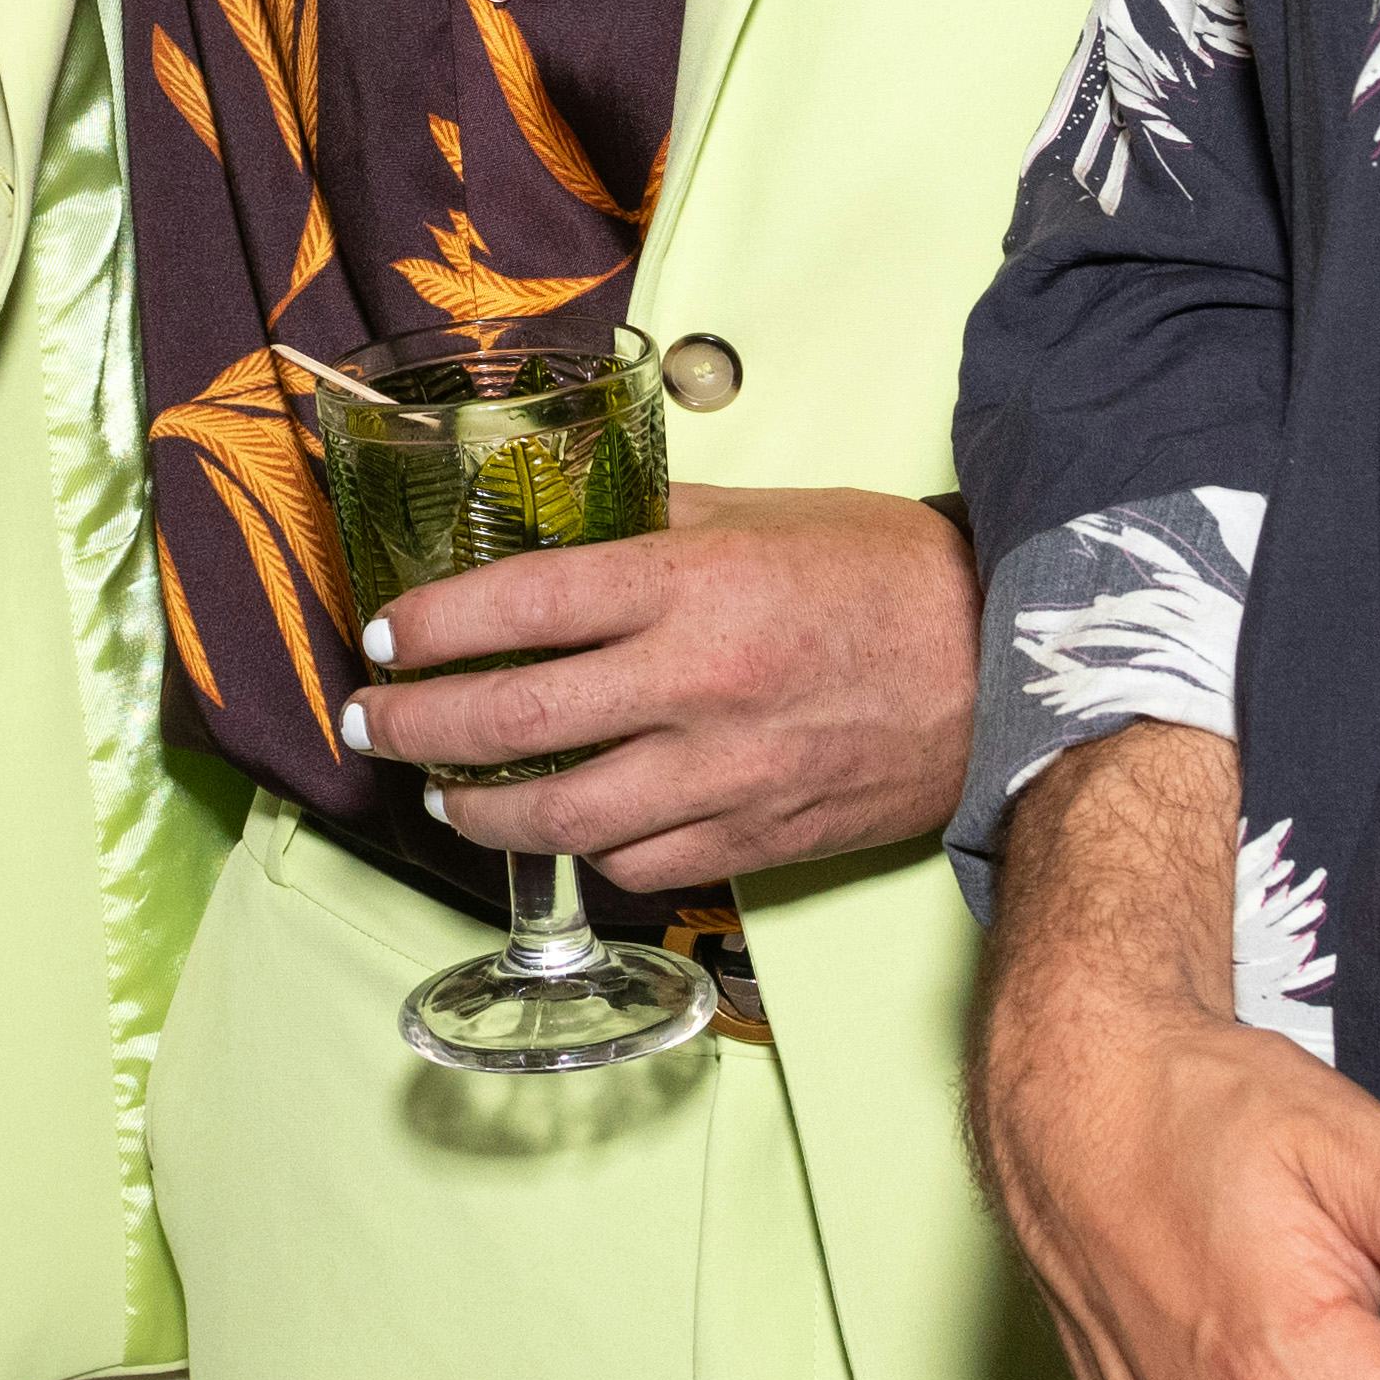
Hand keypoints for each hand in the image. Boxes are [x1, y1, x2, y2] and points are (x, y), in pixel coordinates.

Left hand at [341, 483, 978, 890]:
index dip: (433, 625)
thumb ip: (656, 526)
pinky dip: (585, 851)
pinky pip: (640, 862)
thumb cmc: (888, 577)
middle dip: (418, 727)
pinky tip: (558, 833)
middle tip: (371, 723)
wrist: (1008, 668)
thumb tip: (561, 525)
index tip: (383, 635)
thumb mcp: (766, 517)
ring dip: (481, 812)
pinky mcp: (757, 840)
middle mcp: (696, 686)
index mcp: (691, 586)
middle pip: (515, 722)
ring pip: (563, 817)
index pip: (522, 604)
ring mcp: (725, 776)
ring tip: (443, 796)